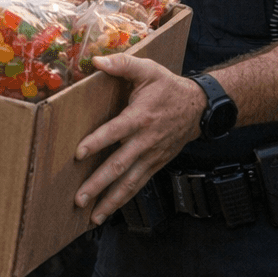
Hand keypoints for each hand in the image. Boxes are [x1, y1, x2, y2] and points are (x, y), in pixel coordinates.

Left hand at [73, 54, 204, 223]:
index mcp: (140, 117)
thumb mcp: (149, 70)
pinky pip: (137, 185)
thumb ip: (123, 64)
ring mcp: (151, 157)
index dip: (97, 142)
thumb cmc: (168, 87)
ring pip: (129, 182)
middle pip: (119, 166)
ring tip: (91, 215)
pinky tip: (106, 211)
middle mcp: (145, 141)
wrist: (198, 108)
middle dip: (98, 184)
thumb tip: (96, 61)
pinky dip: (122, 200)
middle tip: (79, 198)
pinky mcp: (154, 165)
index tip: (79, 154)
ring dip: (109, 200)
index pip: (116, 131)